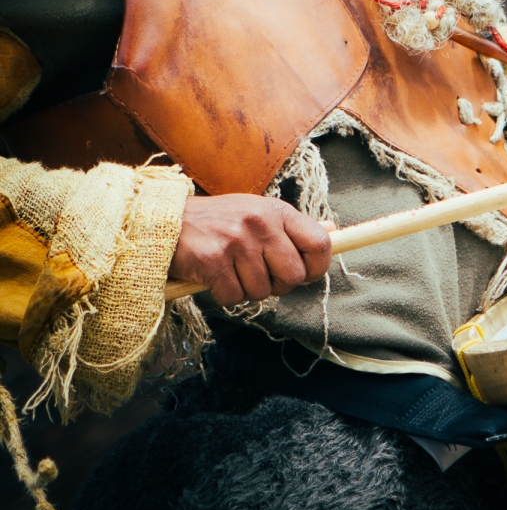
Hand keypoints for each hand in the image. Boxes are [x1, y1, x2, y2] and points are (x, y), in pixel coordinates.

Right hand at [169, 194, 332, 305]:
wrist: (169, 221)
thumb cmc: (220, 220)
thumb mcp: (260, 212)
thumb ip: (294, 227)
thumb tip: (334, 232)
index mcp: (277, 211)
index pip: (319, 243)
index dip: (316, 267)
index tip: (303, 274)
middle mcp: (260, 223)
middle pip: (293, 276)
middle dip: (278, 284)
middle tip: (258, 273)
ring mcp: (237, 241)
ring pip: (262, 291)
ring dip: (247, 289)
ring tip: (232, 270)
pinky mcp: (214, 261)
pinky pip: (234, 298)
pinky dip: (225, 295)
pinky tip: (216, 277)